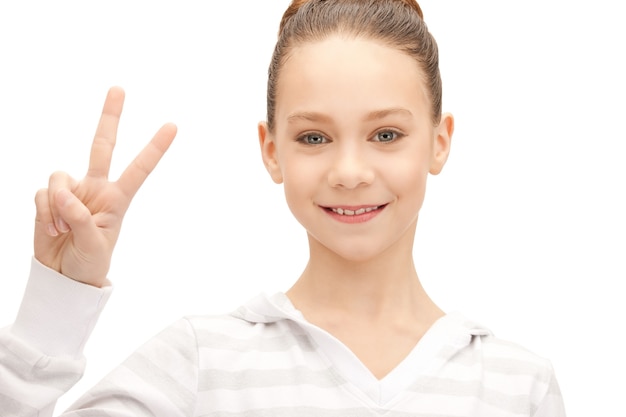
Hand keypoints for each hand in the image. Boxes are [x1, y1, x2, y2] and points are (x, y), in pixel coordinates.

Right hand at [33, 87, 176, 286]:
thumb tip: (63, 191)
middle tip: (119, 88)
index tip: (173, 126)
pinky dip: (45, 211)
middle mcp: (95, 188)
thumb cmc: (89, 262)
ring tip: (63, 228)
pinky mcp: (49, 197)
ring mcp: (71, 190)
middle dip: (110, 117)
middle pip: (102, 145)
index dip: (155, 148)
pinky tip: (51, 228)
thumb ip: (80, 217)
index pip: (139, 169)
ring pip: (59, 175)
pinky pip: (42, 192)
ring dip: (57, 204)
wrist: (64, 276)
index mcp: (117, 198)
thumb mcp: (94, 245)